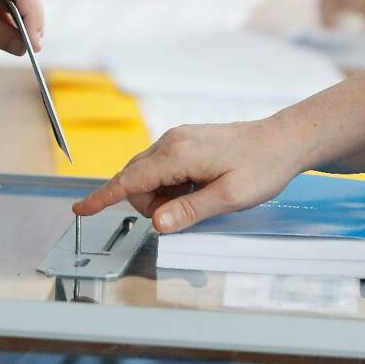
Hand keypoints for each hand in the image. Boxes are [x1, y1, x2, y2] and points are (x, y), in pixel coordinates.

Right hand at [72, 118, 302, 232]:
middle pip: (135, 179)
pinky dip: (171, 184)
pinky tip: (198, 188)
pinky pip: (163, 167)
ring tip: (198, 199)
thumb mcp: (228, 197)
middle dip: (148, 204)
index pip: (128, 180)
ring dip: (161, 195)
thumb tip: (157, 223)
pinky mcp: (186, 141)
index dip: (103, 198)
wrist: (283, 140)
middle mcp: (172, 142)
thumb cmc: (262, 167)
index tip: (81, 209)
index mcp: (177, 155)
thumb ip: (189, 211)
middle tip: (183, 215)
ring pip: (148, 174)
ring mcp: (178, 139)